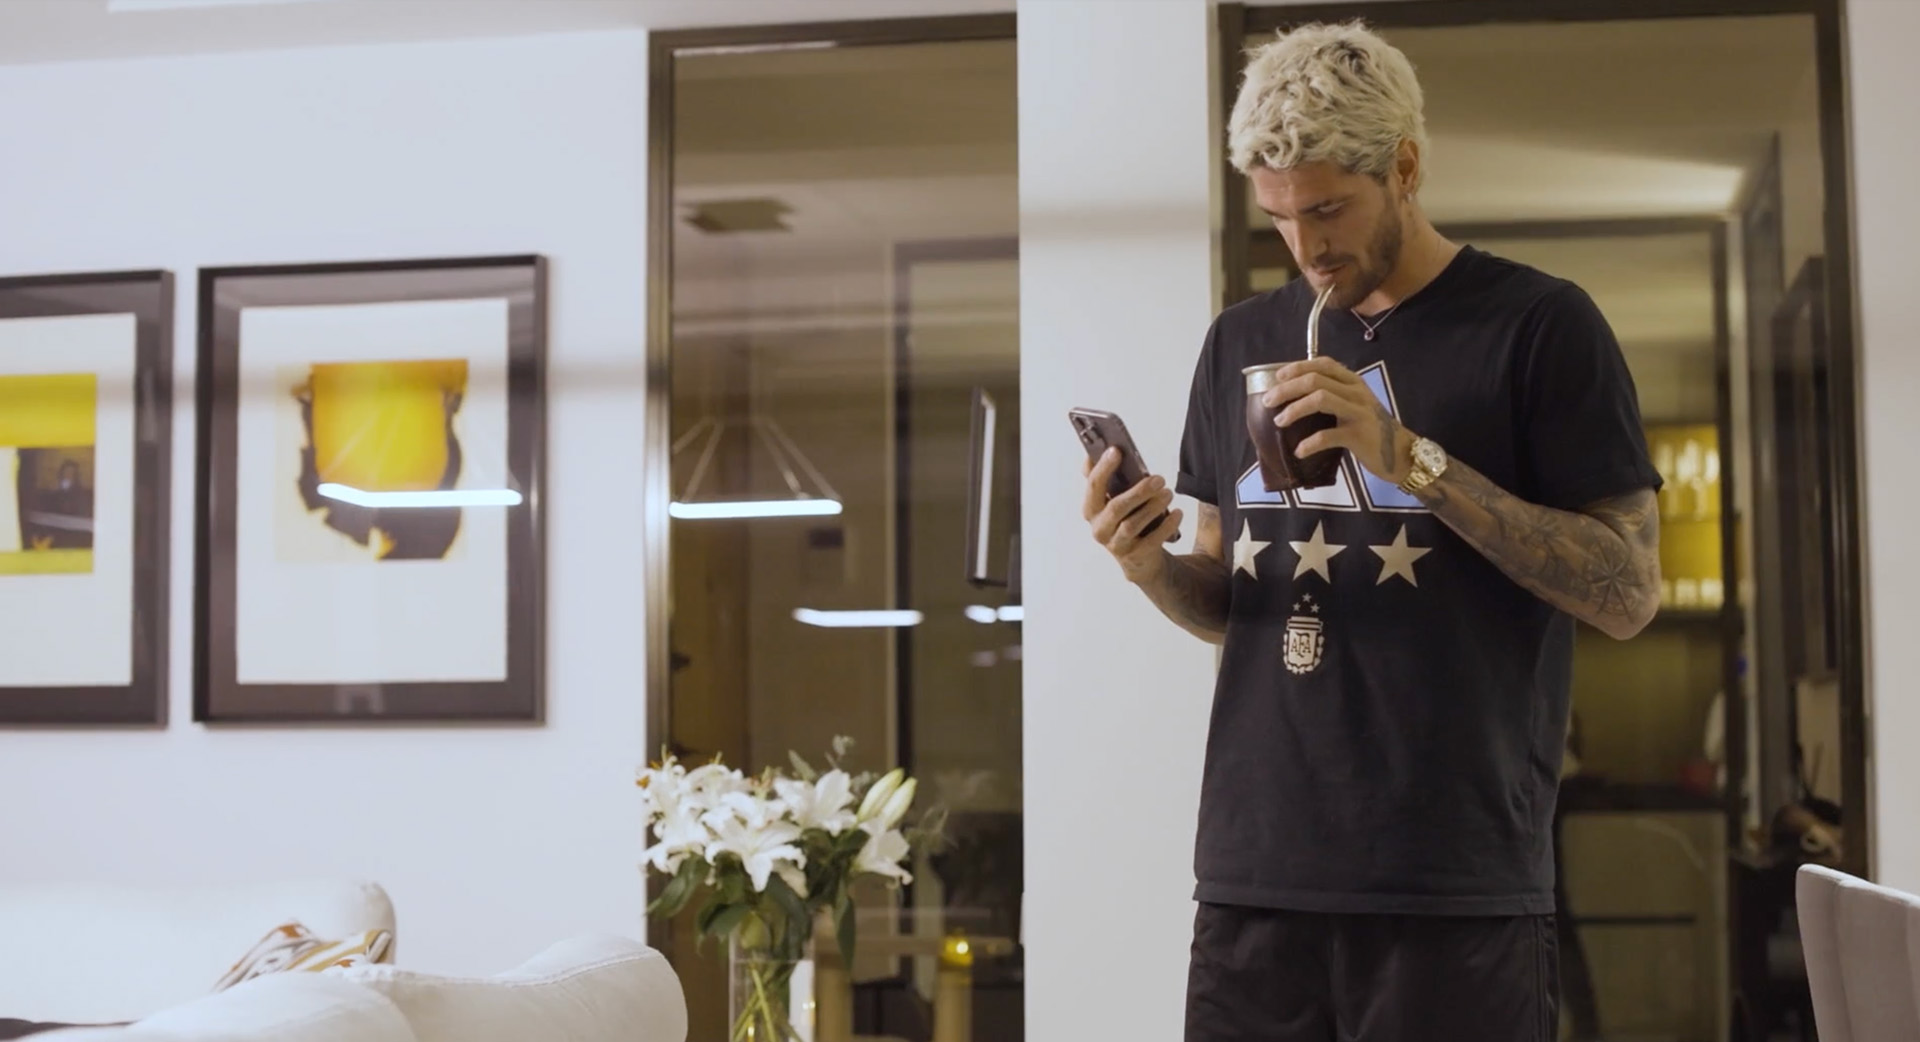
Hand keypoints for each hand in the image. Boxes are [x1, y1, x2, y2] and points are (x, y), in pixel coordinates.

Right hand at [1082, 448, 1182, 582]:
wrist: (1139, 558)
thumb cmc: (1127, 519)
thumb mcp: (1115, 498)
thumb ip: (1108, 476)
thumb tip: (1108, 448)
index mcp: (1091, 509)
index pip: (1093, 485)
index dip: (1103, 467)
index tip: (1117, 450)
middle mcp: (1100, 528)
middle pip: (1116, 507)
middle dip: (1138, 491)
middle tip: (1159, 478)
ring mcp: (1117, 545)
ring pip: (1133, 524)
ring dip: (1153, 507)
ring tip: (1168, 493)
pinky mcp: (1136, 556)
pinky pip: (1152, 540)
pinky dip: (1167, 525)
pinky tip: (1177, 513)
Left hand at [1263, 357, 1415, 483]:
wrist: (1402, 453)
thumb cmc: (1372, 430)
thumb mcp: (1354, 406)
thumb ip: (1333, 396)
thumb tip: (1294, 397)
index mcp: (1354, 382)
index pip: (1324, 364)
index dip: (1298, 367)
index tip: (1277, 377)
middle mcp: (1356, 392)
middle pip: (1315, 380)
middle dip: (1287, 388)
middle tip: (1268, 401)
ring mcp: (1359, 412)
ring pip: (1320, 399)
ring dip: (1294, 409)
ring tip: (1278, 422)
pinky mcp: (1359, 435)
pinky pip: (1328, 435)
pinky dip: (1309, 443)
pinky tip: (1298, 451)